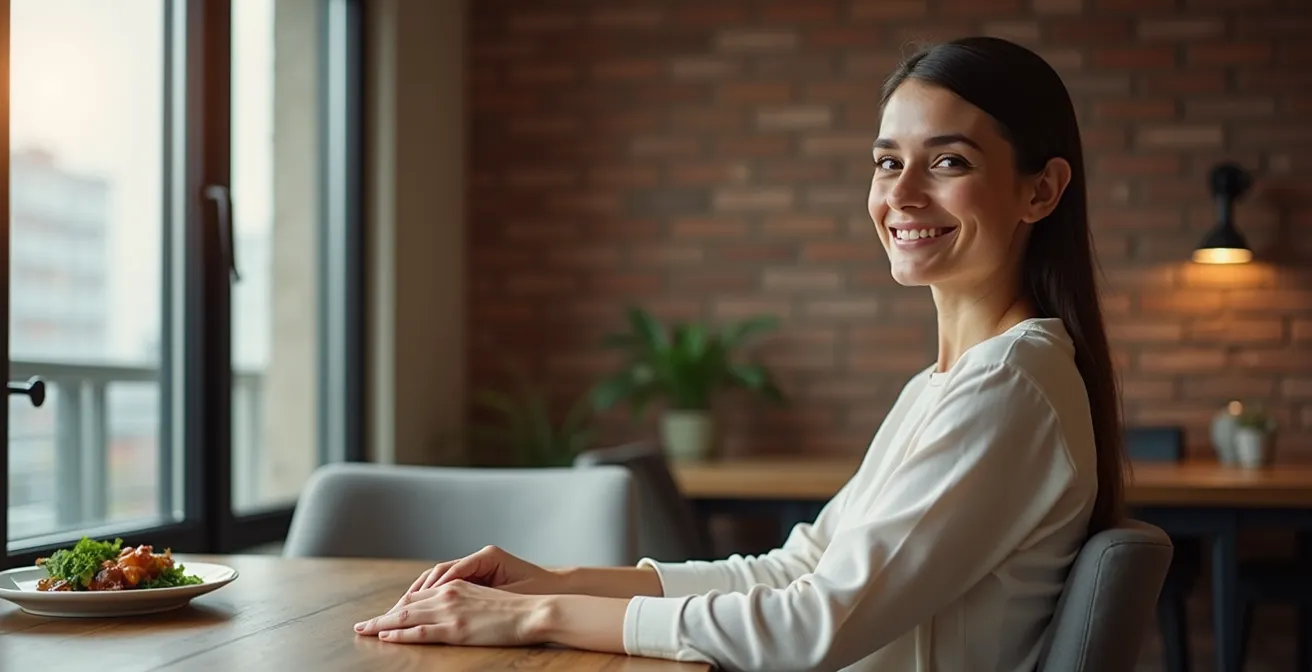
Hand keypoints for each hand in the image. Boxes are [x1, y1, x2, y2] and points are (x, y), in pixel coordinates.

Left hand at [355, 579, 547, 645]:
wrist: (533, 611)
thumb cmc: (515, 608)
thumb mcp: (484, 598)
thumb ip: (464, 601)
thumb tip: (448, 612)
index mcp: (456, 587)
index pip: (418, 597)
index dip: (398, 608)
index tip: (383, 616)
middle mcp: (449, 595)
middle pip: (406, 605)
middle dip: (382, 616)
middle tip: (361, 625)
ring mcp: (451, 611)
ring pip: (407, 617)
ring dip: (382, 624)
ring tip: (363, 631)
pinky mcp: (456, 628)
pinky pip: (420, 632)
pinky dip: (400, 634)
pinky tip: (385, 636)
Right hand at [402, 545, 556, 599]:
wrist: (556, 590)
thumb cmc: (537, 593)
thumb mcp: (510, 596)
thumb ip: (483, 598)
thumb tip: (452, 602)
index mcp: (488, 557)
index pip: (451, 571)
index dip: (430, 589)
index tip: (413, 605)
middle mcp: (480, 557)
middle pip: (439, 572)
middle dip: (416, 592)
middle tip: (394, 611)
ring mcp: (477, 565)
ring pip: (439, 577)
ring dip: (419, 594)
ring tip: (399, 610)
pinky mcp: (477, 575)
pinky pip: (449, 583)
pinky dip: (432, 595)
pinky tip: (418, 607)